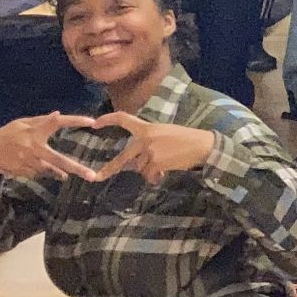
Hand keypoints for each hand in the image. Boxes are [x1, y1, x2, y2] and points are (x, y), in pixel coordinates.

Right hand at [0, 112, 107, 181]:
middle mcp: (31, 148)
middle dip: (76, 168)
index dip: (74, 121)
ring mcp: (26, 163)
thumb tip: (58, 114)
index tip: (91, 122)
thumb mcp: (22, 123)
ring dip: (60, 172)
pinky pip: (39, 174)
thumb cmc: (8, 133)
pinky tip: (39, 166)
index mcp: (33, 132)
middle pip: (57, 160)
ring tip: (75, 175)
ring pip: (50, 171)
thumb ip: (41, 121)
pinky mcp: (22, 172)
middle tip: (92, 176)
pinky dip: (44, 171)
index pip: (56, 123)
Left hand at [92, 114, 217, 183]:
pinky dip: (156, 177)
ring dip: (150, 171)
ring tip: (164, 167)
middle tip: (97, 177)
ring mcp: (149, 151)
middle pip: (123, 157)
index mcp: (147, 128)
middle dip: (110, 169)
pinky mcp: (156, 163)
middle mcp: (145, 139)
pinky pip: (149, 175)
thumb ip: (148, 142)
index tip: (95, 123)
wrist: (202, 145)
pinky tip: (165, 173)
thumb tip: (138, 162)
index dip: (108, 119)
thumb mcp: (165, 133)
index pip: (124, 119)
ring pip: (140, 168)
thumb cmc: (186, 139)